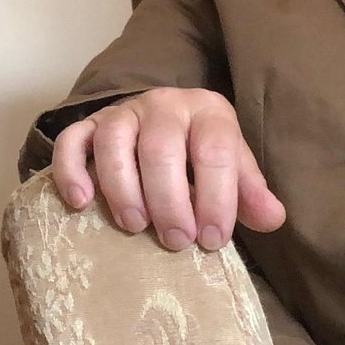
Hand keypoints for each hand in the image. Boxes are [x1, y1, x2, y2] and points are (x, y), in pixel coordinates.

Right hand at [50, 87, 283, 251]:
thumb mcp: (232, 169)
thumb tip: (273, 218)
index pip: (215, 149)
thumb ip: (250, 193)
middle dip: (169, 200)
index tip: (212, 239)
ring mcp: (122, 112)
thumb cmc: (203, 155)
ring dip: (122, 188)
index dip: (216, 197)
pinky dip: (71, 170)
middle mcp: (164, 103)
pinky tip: (81, 203)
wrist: (167, 122)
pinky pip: (72, 140)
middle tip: (175, 241)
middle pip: (161, 148)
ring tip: (134, 226)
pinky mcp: (89, 125)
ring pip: (114, 142)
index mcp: (208, 112)